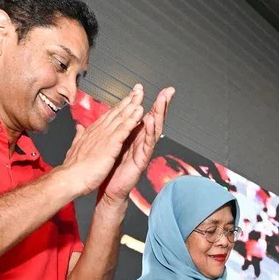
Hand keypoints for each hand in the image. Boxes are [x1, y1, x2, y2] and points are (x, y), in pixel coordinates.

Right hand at [59, 84, 146, 197]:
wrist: (70, 178)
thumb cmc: (74, 167)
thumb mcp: (77, 147)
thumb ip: (80, 135)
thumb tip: (79, 127)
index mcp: (94, 132)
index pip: (109, 116)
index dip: (120, 106)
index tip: (128, 97)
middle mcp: (99, 130)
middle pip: (116, 112)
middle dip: (128, 100)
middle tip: (138, 89)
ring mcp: (105, 136)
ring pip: (121, 117)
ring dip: (132, 105)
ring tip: (141, 94)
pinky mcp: (110, 144)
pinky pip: (123, 130)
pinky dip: (132, 119)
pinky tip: (140, 111)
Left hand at [101, 86, 175, 205]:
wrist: (109, 190)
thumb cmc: (111, 169)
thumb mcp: (113, 145)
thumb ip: (116, 132)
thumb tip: (113, 118)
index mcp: (135, 137)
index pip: (145, 116)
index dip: (149, 102)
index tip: (153, 89)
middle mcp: (142, 143)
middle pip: (155, 120)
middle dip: (162, 105)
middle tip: (169, 90)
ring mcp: (144, 152)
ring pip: (154, 130)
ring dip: (159, 114)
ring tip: (163, 100)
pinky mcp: (142, 161)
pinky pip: (147, 144)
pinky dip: (150, 132)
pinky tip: (151, 121)